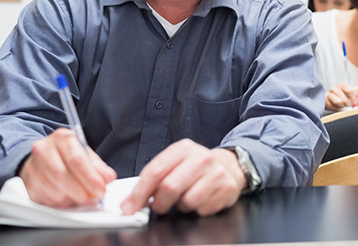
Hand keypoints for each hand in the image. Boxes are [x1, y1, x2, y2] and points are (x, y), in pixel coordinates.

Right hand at [19, 128, 116, 207]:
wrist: (43, 157)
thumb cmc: (67, 156)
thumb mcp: (86, 155)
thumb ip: (98, 167)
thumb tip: (108, 178)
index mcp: (62, 138)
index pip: (75, 158)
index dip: (90, 177)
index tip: (100, 189)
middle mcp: (44, 149)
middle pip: (62, 175)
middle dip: (81, 190)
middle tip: (93, 197)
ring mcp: (32, 166)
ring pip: (53, 189)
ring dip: (71, 198)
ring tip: (82, 197)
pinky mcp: (26, 184)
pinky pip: (45, 199)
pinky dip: (61, 203)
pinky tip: (69, 198)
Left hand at [121, 139, 244, 216]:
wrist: (228, 165)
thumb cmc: (195, 167)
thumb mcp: (175, 162)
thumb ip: (155, 176)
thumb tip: (131, 200)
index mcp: (183, 148)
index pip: (155, 171)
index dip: (139, 192)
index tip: (129, 207)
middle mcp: (201, 158)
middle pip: (169, 188)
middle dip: (159, 204)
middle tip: (159, 206)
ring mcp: (216, 173)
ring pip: (187, 201)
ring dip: (181, 206)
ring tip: (185, 197)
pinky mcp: (227, 188)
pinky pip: (203, 209)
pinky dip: (198, 209)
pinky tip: (201, 199)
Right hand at [324, 83, 357, 110]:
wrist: (334, 100)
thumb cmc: (345, 96)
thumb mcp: (352, 92)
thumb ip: (356, 92)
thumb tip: (356, 96)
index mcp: (342, 85)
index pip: (350, 91)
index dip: (353, 98)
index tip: (354, 102)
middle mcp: (335, 88)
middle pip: (345, 99)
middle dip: (348, 104)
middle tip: (348, 105)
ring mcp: (329, 94)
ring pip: (338, 102)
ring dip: (342, 106)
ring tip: (343, 105)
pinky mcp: (326, 101)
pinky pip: (333, 106)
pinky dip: (337, 108)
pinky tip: (338, 106)